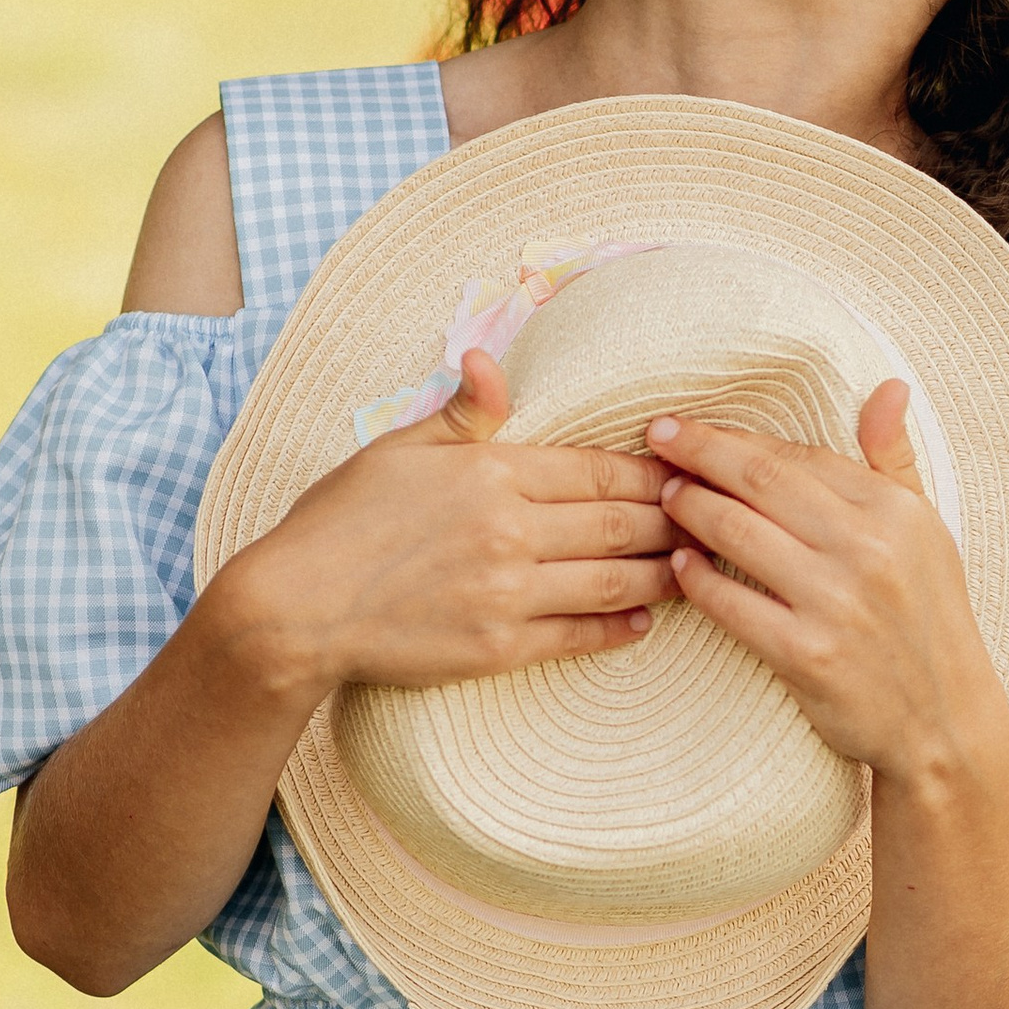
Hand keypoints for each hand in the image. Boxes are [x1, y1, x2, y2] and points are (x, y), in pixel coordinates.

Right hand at [212, 350, 676, 709]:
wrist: (294, 607)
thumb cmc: (340, 522)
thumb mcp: (397, 448)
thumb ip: (460, 412)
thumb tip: (491, 361)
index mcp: (489, 471)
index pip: (597, 469)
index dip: (653, 472)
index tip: (688, 472)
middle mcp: (508, 529)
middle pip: (620, 523)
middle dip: (675, 520)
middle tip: (714, 518)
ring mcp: (507, 592)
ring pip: (613, 579)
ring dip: (663, 573)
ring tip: (696, 568)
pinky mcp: (498, 647)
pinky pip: (580, 635)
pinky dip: (620, 627)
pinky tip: (645, 619)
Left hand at [648, 383, 1008, 789]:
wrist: (945, 721)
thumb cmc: (931, 620)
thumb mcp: (929, 532)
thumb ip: (894, 459)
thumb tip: (887, 386)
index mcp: (894, 511)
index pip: (798, 457)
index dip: (736, 439)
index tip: (689, 427)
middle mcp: (868, 549)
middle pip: (760, 482)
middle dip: (699, 455)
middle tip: (655, 440)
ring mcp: (837, 603)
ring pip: (739, 535)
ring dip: (691, 510)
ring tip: (663, 499)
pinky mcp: (808, 655)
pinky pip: (733, 605)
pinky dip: (698, 581)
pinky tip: (679, 565)